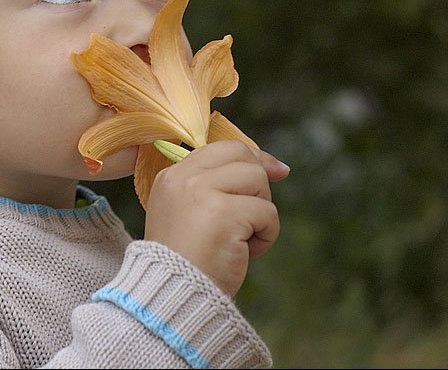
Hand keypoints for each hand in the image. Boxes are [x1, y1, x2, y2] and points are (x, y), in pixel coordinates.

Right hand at [143, 140, 288, 296]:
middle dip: (260, 182)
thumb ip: (216, 187)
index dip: (252, 157)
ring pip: (257, 180)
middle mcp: (184, 178)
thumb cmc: (187, 262)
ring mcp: (202, 192)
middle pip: (242, 156)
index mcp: (171, 177)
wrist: (173, 299)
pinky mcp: (225, 212)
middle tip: (259, 211)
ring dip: (261, 212)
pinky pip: (267, 212)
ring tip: (241, 239)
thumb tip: (275, 167)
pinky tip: (245, 253)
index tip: (274, 170)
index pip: (220, 148)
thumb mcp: (190, 214)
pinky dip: (266, 236)